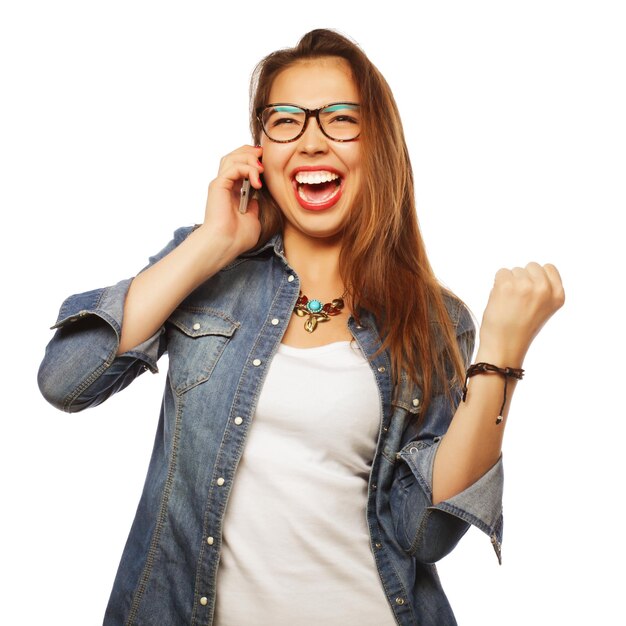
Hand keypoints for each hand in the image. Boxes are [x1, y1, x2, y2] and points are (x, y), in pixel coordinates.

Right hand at [196, 144, 263, 261]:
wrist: (226, 244)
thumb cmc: (237, 237)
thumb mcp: (253, 219)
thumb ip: (255, 206)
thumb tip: (258, 197)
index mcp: (232, 191)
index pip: (240, 166)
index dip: (253, 160)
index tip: (267, 164)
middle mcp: (225, 186)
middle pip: (234, 156)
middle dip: (250, 152)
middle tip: (263, 156)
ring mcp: (221, 184)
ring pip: (232, 158)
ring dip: (249, 158)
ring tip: (261, 168)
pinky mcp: (218, 185)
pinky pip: (233, 167)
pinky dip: (247, 169)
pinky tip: (256, 181)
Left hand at [477, 262, 564, 365]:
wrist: (504, 347)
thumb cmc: (520, 330)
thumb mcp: (543, 309)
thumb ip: (542, 290)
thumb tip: (529, 271)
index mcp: (558, 295)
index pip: (548, 268)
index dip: (536, 277)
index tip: (530, 292)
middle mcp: (544, 289)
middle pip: (531, 266)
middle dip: (522, 278)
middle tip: (518, 300)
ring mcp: (525, 285)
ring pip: (515, 270)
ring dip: (509, 283)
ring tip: (509, 304)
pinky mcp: (507, 285)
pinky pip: (501, 272)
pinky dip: (498, 284)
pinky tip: (500, 300)